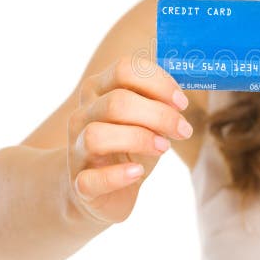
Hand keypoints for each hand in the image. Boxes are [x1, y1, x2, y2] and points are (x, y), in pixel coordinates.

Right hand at [67, 56, 192, 223]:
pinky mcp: (80, 184)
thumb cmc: (130, 146)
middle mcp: (82, 115)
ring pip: (97, 135)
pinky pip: (91, 179)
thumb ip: (161, 102)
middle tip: (183, 129)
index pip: (124, 69)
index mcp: (98, 90)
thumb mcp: (147, 119)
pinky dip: (117, 175)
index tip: (182, 102)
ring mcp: (76, 149)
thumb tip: (183, 97)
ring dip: (138, 139)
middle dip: (159, 115)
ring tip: (163, 148)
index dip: (158, 83)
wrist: (103, 190)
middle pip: (117, 102)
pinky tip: (137, 172)